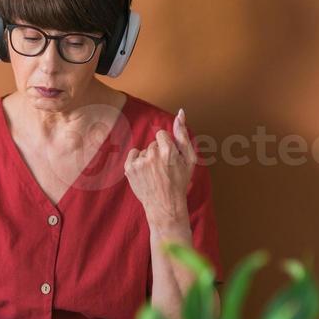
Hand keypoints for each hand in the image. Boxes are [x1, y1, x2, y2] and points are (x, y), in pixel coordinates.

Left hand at [124, 108, 196, 227]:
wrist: (165, 205)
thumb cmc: (179, 182)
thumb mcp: (188, 159)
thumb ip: (183, 135)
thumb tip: (180, 112)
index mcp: (168, 151)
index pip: (162, 134)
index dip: (167, 145)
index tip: (169, 157)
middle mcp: (152, 155)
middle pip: (152, 143)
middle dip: (158, 152)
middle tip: (164, 169)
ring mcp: (139, 163)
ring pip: (143, 150)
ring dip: (148, 159)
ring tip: (155, 173)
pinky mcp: (129, 169)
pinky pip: (133, 154)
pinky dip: (138, 161)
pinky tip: (146, 172)